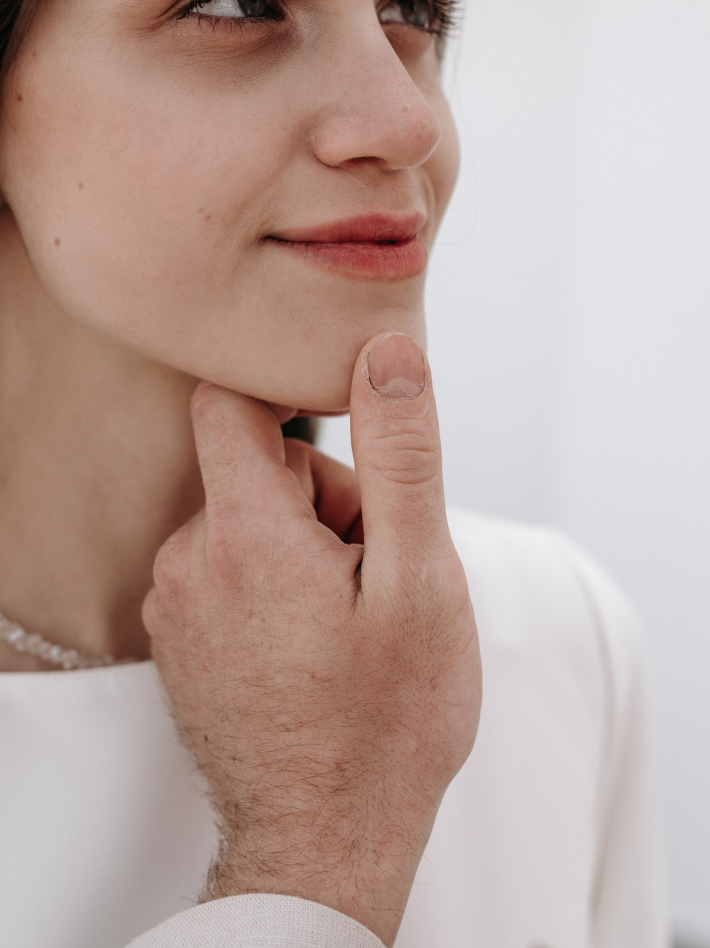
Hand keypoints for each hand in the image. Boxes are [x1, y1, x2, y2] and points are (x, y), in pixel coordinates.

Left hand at [143, 333, 481, 946]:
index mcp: (243, 534)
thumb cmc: (385, 721)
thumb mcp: (420, 578)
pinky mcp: (181, 636)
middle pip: (255, 467)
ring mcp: (177, 604)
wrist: (325, 840)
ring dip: (303, 544)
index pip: (228, 401)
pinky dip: (275, 582)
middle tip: (376, 569)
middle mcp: (188, 561)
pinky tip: (314, 642)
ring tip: (348, 617)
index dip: (290, 398)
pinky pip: (228, 568)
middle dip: (326, 498)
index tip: (348, 439)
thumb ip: (402, 455)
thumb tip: (388, 353)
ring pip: (247, 520)